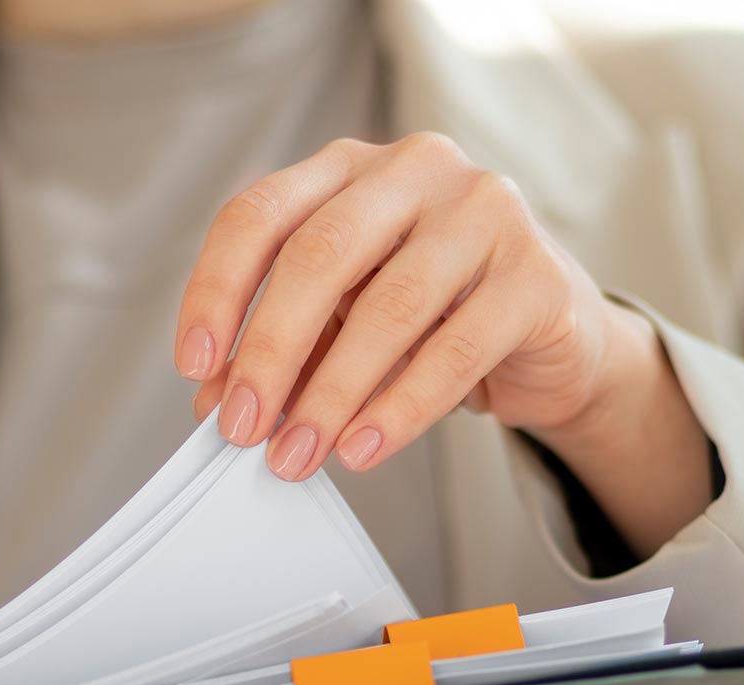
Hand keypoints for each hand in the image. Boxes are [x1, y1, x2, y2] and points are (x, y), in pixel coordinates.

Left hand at [175, 133, 713, 555]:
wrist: (548, 340)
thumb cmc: (432, 322)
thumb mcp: (341, 330)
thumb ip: (285, 354)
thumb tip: (218, 404)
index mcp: (349, 170)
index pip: (260, 214)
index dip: (217, 291)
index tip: (195, 366)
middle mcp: (415, 171)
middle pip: (320, 254)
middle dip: (270, 352)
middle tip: (243, 428)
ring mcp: (483, 213)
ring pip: (389, 306)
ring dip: (331, 394)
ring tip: (298, 455)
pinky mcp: (535, 276)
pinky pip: (455, 350)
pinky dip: (400, 409)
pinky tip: (362, 449)